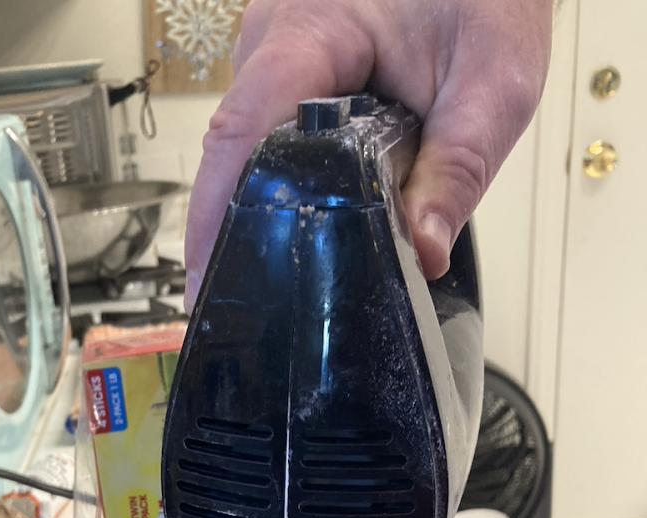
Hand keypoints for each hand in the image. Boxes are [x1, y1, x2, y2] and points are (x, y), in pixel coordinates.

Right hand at [185, 0, 553, 308]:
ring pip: (249, 152)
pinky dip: (286, 182)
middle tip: (260, 303)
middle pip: (234, 154)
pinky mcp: (279, 70)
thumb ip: (460, 171)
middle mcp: (271, 37)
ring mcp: (268, 52)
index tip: (207, 277)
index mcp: (311, 30)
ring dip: (270, 205)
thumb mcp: (494, 84)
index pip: (241, 129)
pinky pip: (267, 139)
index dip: (215, 212)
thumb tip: (423, 252)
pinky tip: (307, 216)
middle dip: (245, 228)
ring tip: (292, 262)